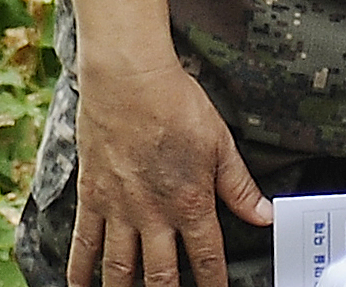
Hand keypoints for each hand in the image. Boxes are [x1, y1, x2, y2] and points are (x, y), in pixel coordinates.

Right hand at [69, 59, 270, 286]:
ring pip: (119, 269)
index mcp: (190, 201)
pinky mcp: (92, 196)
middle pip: (161, 276)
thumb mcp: (220, 142)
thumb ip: (240, 186)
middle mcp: (153, 214)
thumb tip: (266, 216)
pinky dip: (80, 271)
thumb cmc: (176, 103)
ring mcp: (119, 208)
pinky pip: (83, 243)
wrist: (129, 78)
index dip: (214, 284)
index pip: (207, 258)